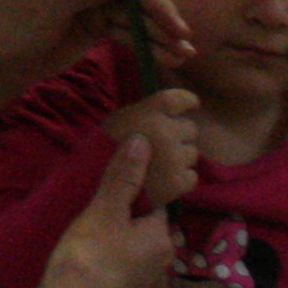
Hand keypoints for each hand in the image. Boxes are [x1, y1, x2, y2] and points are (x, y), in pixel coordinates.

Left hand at [0, 0, 193, 132]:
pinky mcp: (96, 20)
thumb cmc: (7, 27)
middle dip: (155, 2)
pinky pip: (128, 26)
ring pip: (134, 4)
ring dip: (159, 27)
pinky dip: (149, 40)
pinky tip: (171, 57)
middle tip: (179, 32)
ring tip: (183, 53)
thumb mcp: (44, 6)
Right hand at [20, 133, 177, 287]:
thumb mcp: (104, 211)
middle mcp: (157, 265)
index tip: (106, 178)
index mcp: (161, 241)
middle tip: (86, 196)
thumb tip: (144, 140)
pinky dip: (97, 255)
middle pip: (138, 225)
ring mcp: (135, 284)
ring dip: (105, 235)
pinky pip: (109, 265)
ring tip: (76, 219)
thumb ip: (123, 177)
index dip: (131, 187)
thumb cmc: (90, 260)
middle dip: (116, 212)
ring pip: (123, 246)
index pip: (153, 203)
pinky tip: (74, 248)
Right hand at [98, 89, 204, 211]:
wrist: (94, 189)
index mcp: (148, 116)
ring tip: (160, 163)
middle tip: (161, 143)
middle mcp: (165, 134)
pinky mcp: (178, 184)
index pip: (176, 99)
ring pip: (192, 153)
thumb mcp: (117, 122)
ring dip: (180, 156)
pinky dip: (182, 178)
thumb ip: (143, 114)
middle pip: (190, 128)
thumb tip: (168, 110)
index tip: (191, 103)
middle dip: (178, 134)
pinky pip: (192, 176)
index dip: (187, 99)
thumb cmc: (103, 152)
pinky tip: (165, 179)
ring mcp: (174, 160)